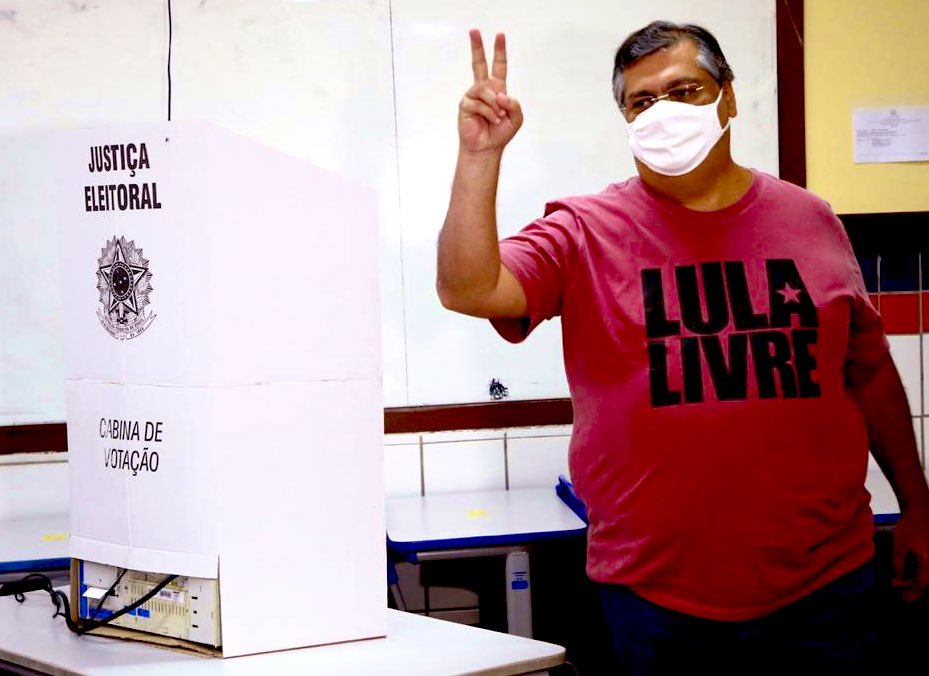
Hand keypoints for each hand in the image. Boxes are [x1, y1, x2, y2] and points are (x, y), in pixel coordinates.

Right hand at [458, 30, 523, 154]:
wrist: (486, 148)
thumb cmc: (500, 133)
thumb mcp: (516, 118)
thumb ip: (514, 104)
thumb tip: (501, 95)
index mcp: (497, 88)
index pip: (498, 66)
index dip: (499, 51)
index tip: (500, 35)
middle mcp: (483, 89)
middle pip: (478, 63)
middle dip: (477, 47)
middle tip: (474, 30)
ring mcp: (473, 96)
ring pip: (485, 90)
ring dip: (495, 105)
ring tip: (498, 118)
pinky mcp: (465, 105)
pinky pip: (478, 103)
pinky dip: (488, 112)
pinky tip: (491, 120)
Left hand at [890, 507, 928, 601]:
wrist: (921, 510)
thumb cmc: (908, 526)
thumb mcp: (899, 546)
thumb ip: (898, 565)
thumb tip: (897, 580)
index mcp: (928, 561)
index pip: (923, 584)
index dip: (913, 593)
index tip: (904, 599)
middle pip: (927, 581)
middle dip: (913, 587)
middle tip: (902, 592)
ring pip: (928, 575)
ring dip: (917, 580)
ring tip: (903, 581)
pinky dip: (921, 572)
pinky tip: (911, 572)